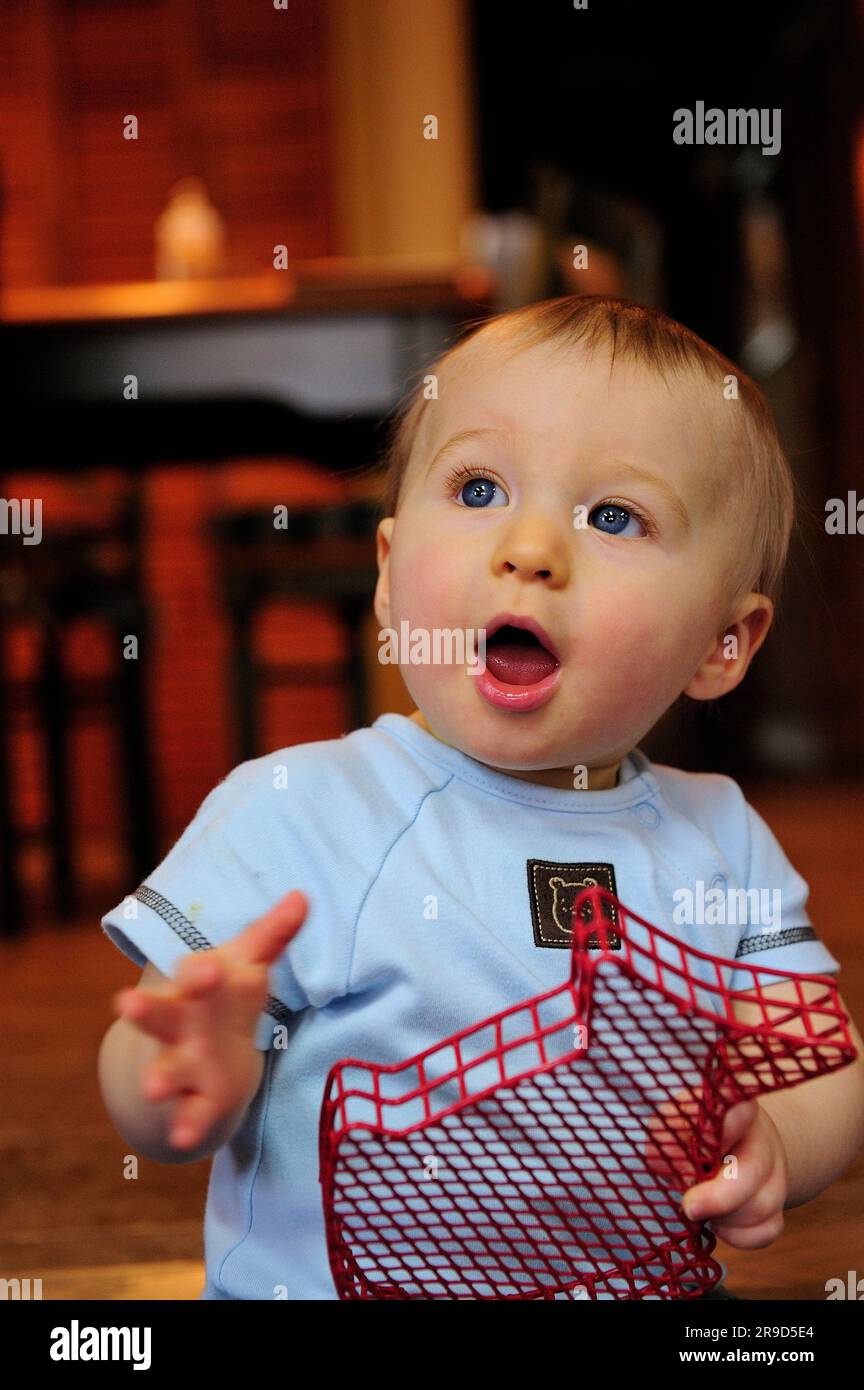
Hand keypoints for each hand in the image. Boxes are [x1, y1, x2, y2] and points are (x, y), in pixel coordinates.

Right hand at [112, 889, 308, 1150]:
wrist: (212, 1052)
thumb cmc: (228, 996)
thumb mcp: (249, 964)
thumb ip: (274, 935)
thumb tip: (302, 897)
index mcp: (198, 986)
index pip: (197, 973)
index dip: (202, 971)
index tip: (207, 970)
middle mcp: (182, 1023)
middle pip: (160, 1015)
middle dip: (146, 1011)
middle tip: (125, 1004)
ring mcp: (184, 1062)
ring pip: (166, 1069)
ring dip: (159, 1077)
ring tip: (152, 1088)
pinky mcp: (197, 1098)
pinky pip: (190, 1113)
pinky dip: (187, 1125)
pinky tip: (185, 1141)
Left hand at [644, 1092, 788, 1248]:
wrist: (729, 1146)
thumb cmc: (694, 1133)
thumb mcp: (674, 1122)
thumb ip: (666, 1136)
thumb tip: (678, 1167)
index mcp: (734, 1108)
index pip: (740, 1108)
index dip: (732, 1122)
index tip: (715, 1133)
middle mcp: (762, 1137)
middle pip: (754, 1170)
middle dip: (720, 1196)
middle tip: (689, 1207)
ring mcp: (776, 1173)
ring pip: (760, 1206)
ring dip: (724, 1216)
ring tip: (700, 1205)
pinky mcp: (779, 1205)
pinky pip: (767, 1230)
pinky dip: (738, 1235)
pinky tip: (721, 1223)